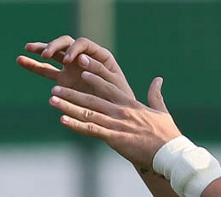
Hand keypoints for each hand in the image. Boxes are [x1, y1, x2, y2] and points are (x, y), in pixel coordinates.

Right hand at [17, 35, 134, 99]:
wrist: (116, 114)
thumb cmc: (120, 97)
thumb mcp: (114, 83)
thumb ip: (99, 71)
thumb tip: (81, 60)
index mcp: (98, 55)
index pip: (82, 43)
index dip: (73, 49)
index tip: (67, 60)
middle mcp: (84, 58)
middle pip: (66, 43)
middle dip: (55, 46)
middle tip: (45, 54)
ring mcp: (72, 68)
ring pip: (53, 54)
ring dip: (41, 49)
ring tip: (27, 48)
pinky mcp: (62, 80)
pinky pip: (46, 70)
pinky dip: (34, 65)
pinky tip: (20, 60)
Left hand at [49, 70, 181, 169]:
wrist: (167, 151)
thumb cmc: (166, 132)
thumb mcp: (161, 110)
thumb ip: (155, 94)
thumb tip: (158, 79)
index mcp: (130, 104)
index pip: (109, 87)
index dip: (94, 77)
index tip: (82, 69)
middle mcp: (120, 111)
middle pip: (92, 98)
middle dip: (72, 92)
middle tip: (56, 86)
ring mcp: (116, 124)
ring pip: (87, 112)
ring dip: (68, 106)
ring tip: (52, 99)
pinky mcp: (114, 138)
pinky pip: (91, 130)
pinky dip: (76, 124)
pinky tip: (62, 119)